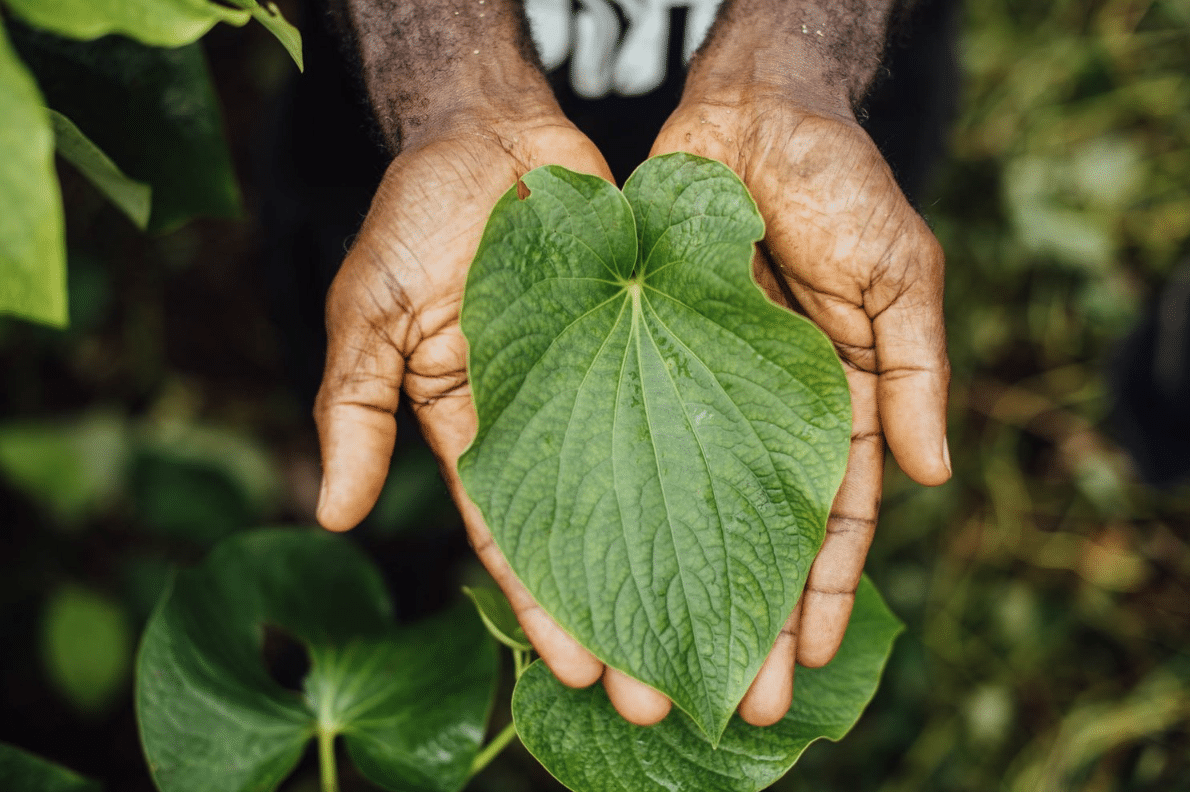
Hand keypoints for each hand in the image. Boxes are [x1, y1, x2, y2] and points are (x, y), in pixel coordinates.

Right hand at [313, 112, 673, 725]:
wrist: (491, 129)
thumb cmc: (419, 216)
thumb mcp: (372, 312)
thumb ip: (354, 407)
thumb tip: (333, 511)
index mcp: (485, 427)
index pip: (518, 536)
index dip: (548, 606)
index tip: (582, 673)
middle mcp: (557, 415)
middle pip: (600, 531)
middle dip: (628, 611)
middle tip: (666, 694)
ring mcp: (614, 375)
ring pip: (660, 480)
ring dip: (691, 555)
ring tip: (734, 637)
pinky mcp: (664, 330)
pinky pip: (700, 399)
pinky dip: (729, 454)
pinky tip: (768, 516)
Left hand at [651, 90, 950, 725]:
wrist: (753, 110)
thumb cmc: (840, 183)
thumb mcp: (900, 273)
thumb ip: (915, 372)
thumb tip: (938, 475)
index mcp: (830, 402)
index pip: (831, 516)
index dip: (824, 590)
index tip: (812, 660)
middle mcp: (755, 409)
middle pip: (749, 530)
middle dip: (745, 616)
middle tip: (729, 701)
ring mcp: (692, 386)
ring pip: (679, 501)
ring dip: (668, 580)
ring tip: (648, 663)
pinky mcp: (631, 354)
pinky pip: (616, 434)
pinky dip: (607, 497)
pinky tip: (587, 564)